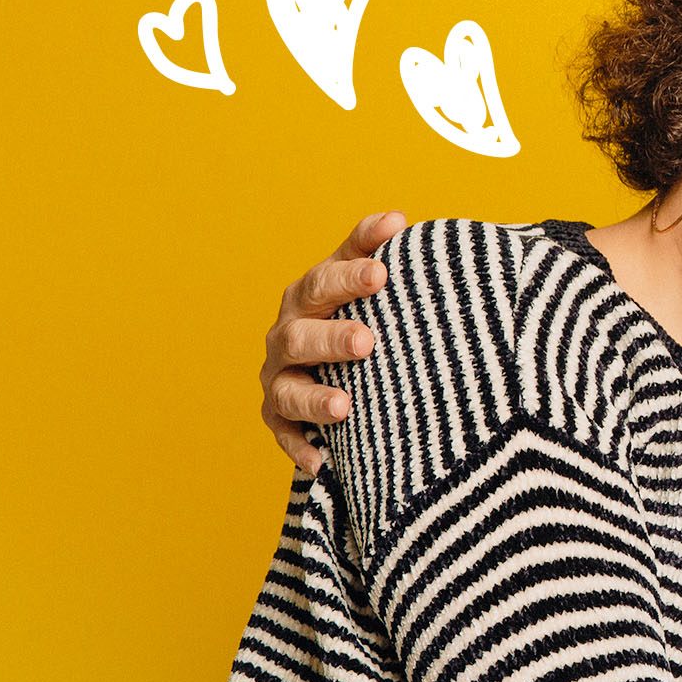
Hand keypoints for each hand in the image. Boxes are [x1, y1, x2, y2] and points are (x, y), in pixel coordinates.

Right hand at [262, 213, 401, 472]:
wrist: (338, 365)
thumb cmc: (362, 312)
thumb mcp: (368, 283)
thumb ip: (374, 249)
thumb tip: (401, 219)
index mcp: (309, 296)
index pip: (324, 280)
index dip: (349, 275)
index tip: (383, 272)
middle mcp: (287, 334)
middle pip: (300, 334)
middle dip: (331, 337)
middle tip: (367, 341)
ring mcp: (280, 378)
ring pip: (288, 389)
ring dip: (313, 397)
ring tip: (344, 405)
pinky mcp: (281, 420)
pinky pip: (287, 437)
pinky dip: (302, 449)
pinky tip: (323, 463)